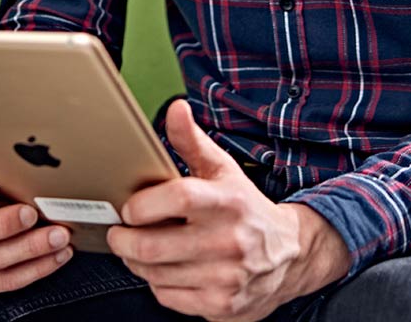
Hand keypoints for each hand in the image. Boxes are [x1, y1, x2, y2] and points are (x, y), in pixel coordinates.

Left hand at [106, 100, 349, 321]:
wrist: (290, 255)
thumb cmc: (246, 209)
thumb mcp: (223, 170)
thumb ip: (192, 141)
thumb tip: (176, 108)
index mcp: (227, 201)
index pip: (177, 199)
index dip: (142, 204)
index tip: (129, 208)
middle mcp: (229, 240)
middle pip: (152, 246)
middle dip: (123, 241)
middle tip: (119, 233)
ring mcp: (226, 276)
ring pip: (155, 274)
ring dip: (137, 263)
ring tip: (140, 250)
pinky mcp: (222, 304)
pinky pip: (168, 297)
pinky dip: (157, 284)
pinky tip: (166, 270)